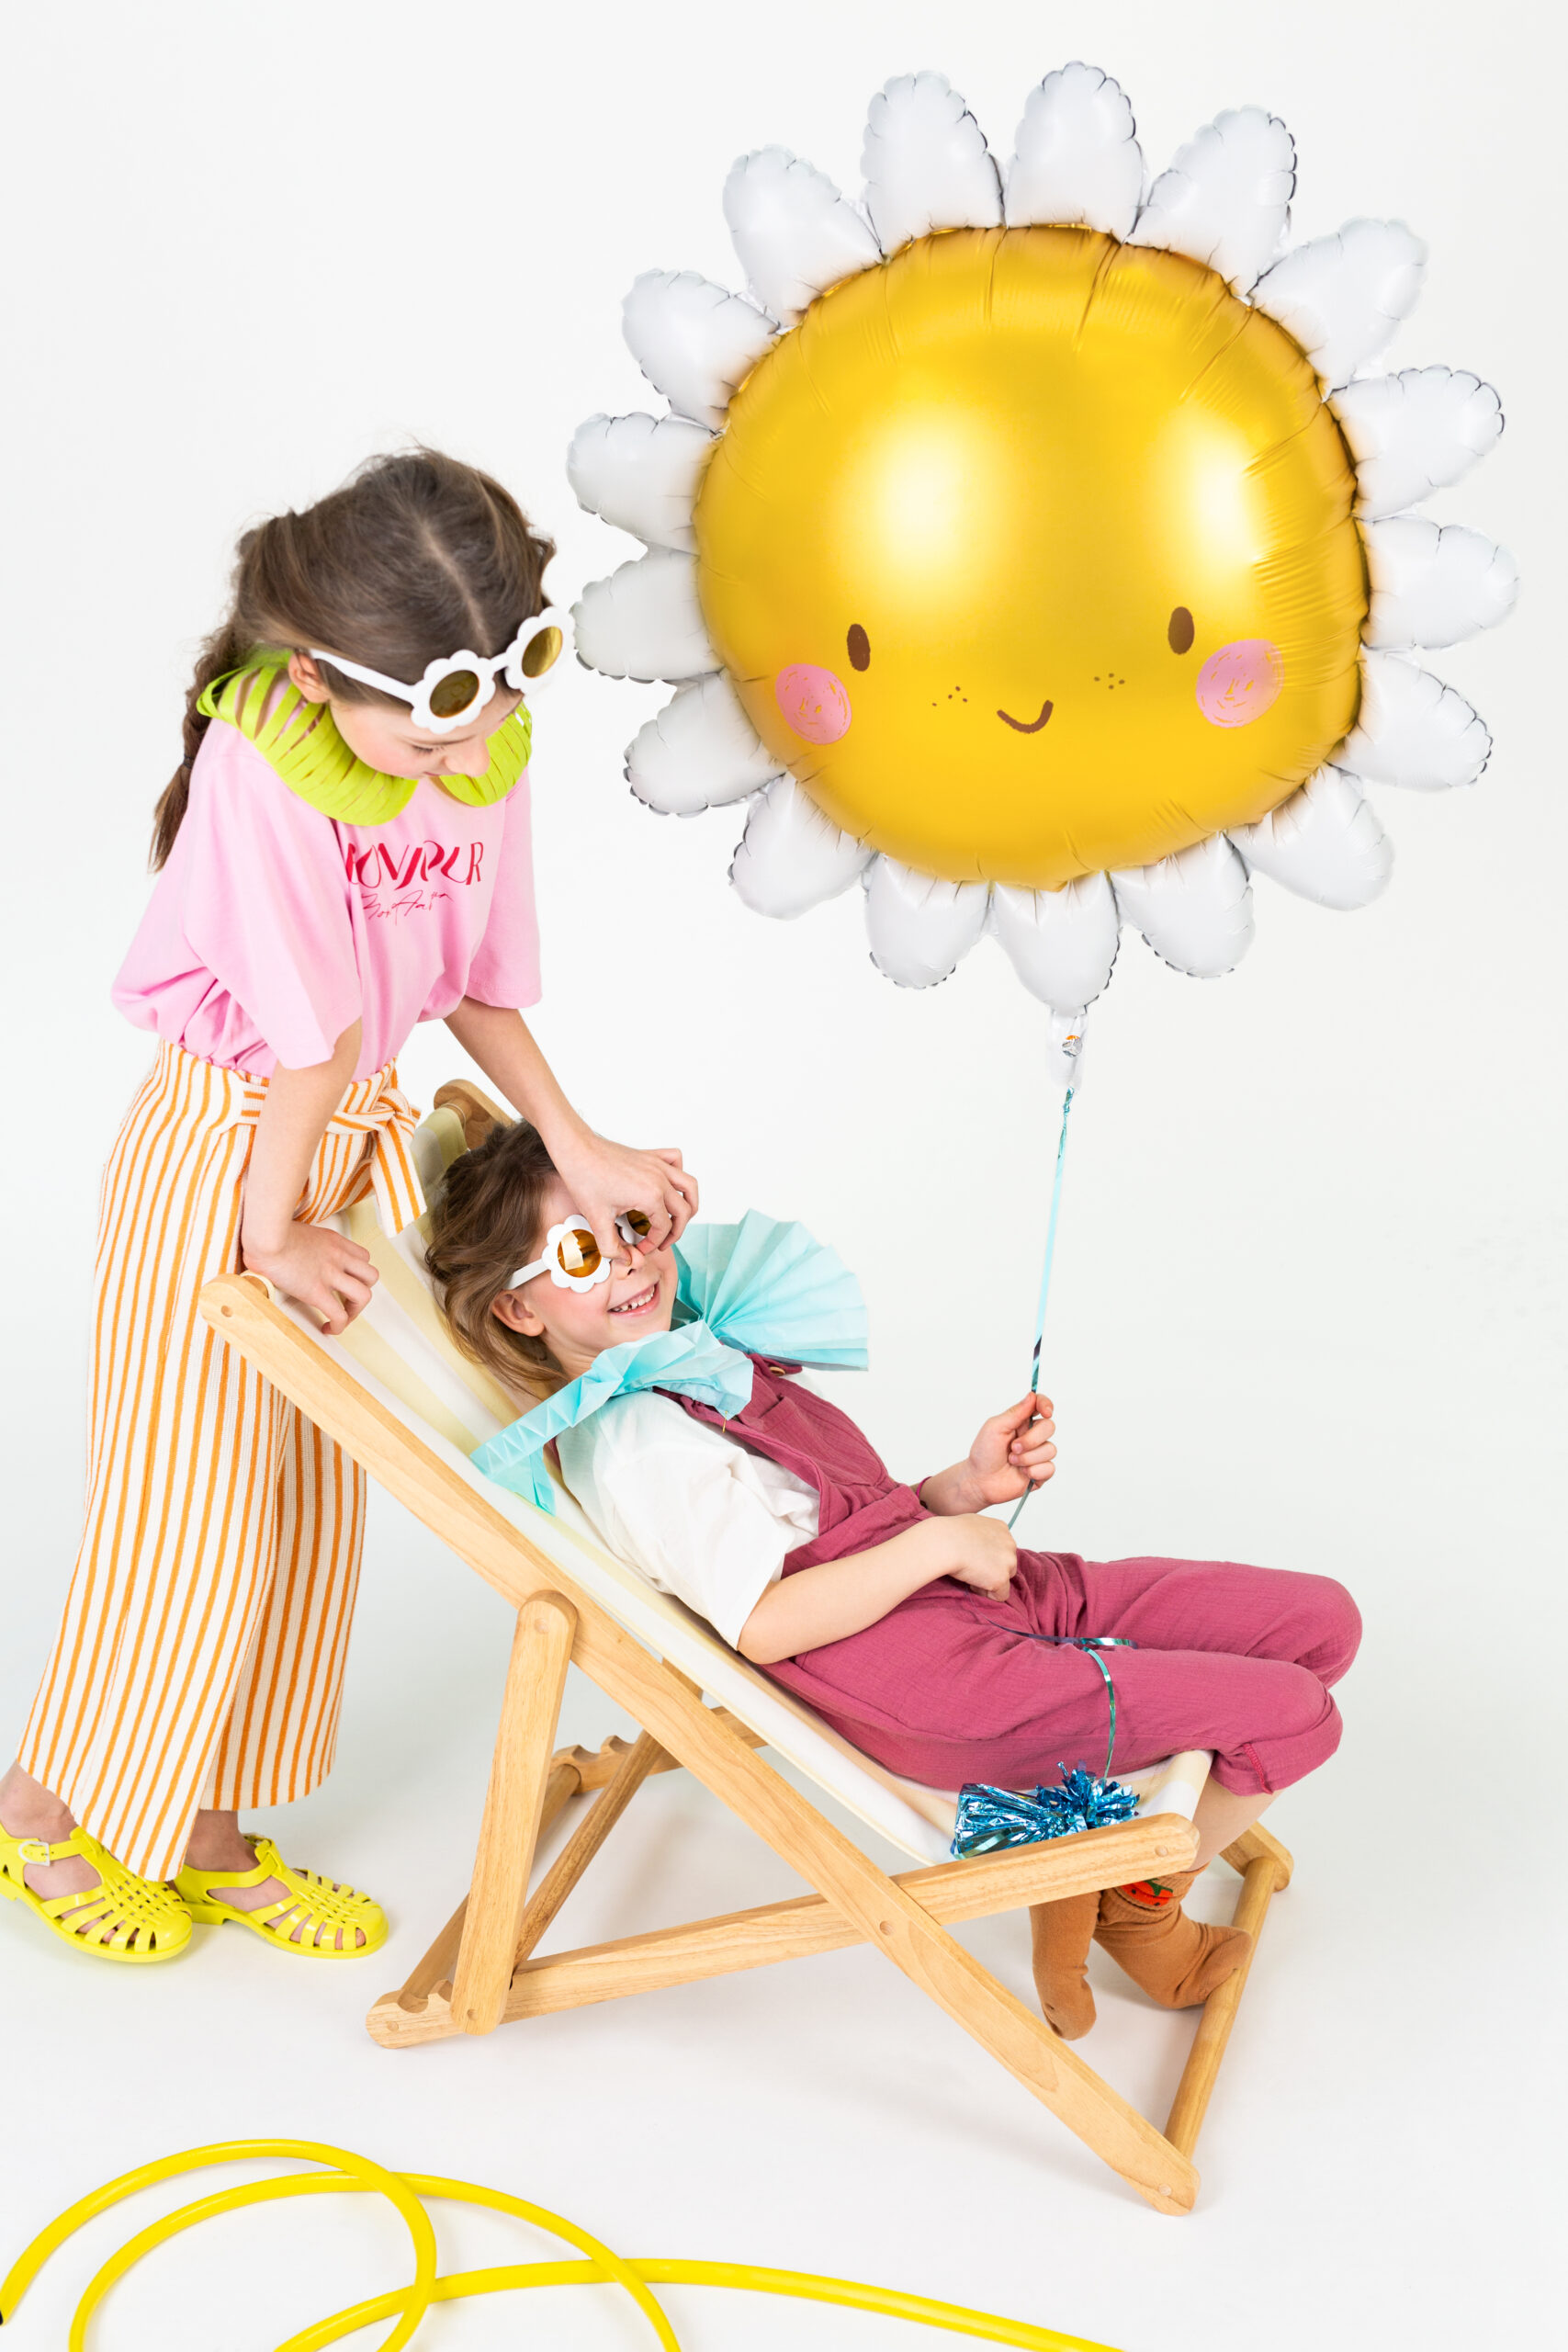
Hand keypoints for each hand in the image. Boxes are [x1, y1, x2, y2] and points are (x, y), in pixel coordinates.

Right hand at [242, 1223, 376, 1335]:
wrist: (264, 1236)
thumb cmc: (270, 1232)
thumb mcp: (296, 1231)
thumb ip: (302, 1241)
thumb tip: (288, 1251)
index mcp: (333, 1241)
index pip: (363, 1257)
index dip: (359, 1273)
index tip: (347, 1282)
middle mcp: (338, 1256)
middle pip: (371, 1276)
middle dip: (363, 1291)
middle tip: (347, 1301)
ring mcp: (330, 1274)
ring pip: (364, 1296)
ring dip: (355, 1311)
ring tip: (341, 1318)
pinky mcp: (316, 1291)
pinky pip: (339, 1314)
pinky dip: (338, 1326)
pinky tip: (328, 1328)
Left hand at [551, 1131, 697, 1259]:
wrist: (576, 1149)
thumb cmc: (584, 1179)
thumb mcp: (596, 1220)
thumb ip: (611, 1247)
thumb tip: (626, 1260)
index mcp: (651, 1196)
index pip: (664, 1228)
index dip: (653, 1244)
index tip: (639, 1249)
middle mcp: (660, 1179)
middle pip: (684, 1211)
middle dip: (676, 1232)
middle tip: (660, 1243)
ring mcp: (657, 1165)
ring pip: (689, 1185)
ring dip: (689, 1204)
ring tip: (679, 1219)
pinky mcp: (650, 1156)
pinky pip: (675, 1160)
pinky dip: (678, 1173)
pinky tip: (667, 1185)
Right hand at [939, 1514, 1017, 1599]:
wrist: (945, 1543)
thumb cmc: (949, 1533)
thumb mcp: (970, 1524)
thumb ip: (980, 1535)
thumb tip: (976, 1544)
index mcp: (1001, 1528)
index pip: (1003, 1548)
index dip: (988, 1556)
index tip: (974, 1558)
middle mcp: (1009, 1543)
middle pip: (1007, 1564)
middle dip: (991, 1569)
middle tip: (971, 1568)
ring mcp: (1008, 1561)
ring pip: (1005, 1578)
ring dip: (989, 1581)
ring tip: (970, 1576)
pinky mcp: (1001, 1578)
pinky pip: (1001, 1595)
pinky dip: (987, 1593)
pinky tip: (971, 1584)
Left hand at [963, 1392, 1056, 1508]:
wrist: (980, 1481)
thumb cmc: (984, 1453)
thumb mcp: (995, 1428)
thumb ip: (1015, 1413)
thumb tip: (1032, 1395)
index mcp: (1021, 1422)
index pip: (1041, 1406)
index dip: (1046, 1405)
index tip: (1046, 1412)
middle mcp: (1032, 1436)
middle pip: (1049, 1427)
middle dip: (1031, 1439)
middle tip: (1013, 1448)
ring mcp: (1038, 1454)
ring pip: (1050, 1449)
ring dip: (1028, 1458)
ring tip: (1012, 1461)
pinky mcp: (1041, 1472)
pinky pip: (1050, 1468)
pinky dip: (1034, 1471)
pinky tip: (1021, 1473)